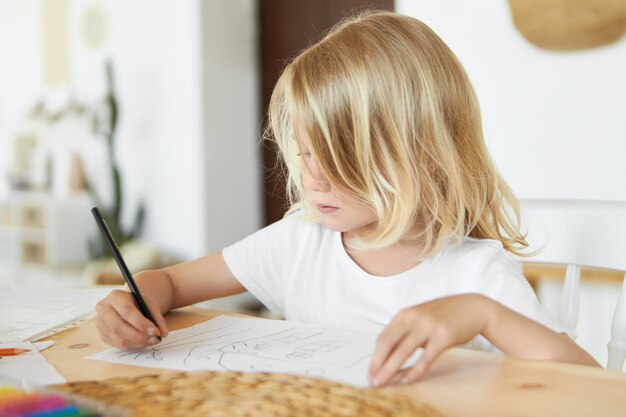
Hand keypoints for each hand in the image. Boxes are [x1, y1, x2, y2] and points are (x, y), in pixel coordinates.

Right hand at [95, 289, 168, 348]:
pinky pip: (117, 344)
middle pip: (118, 326)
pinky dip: (132, 346)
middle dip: (139, 336)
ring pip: (118, 338)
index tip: (154, 330)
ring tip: (151, 341)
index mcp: (115, 296)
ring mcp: (100, 323)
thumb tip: (163, 333)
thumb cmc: (137, 303)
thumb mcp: (148, 304)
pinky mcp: (102, 335)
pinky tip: (143, 343)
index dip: (140, 323)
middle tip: (154, 338)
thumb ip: (156, 317)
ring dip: (137, 343)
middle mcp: (103, 309)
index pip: (126, 311)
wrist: (125, 304)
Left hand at [369, 294, 493, 385]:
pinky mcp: (443, 336)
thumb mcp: (420, 317)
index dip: (375, 356)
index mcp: (405, 314)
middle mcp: (414, 317)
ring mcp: (428, 326)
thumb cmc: (445, 315)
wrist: (473, 308)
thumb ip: (405, 330)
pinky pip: (426, 357)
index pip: (383, 337)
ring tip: (382, 382)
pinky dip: (415, 370)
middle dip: (377, 364)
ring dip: (390, 369)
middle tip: (372, 380)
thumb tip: (389, 353)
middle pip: (388, 343)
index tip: (371, 371)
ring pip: (403, 351)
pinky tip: (408, 380)